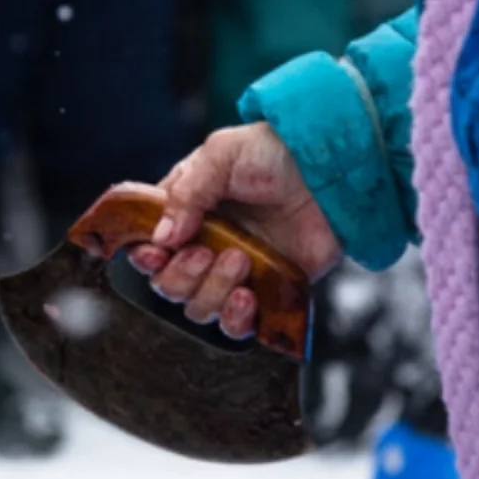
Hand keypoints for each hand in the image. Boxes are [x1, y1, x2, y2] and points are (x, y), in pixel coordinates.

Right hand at [129, 122, 340, 337]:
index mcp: (186, 213)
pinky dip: (235, 318)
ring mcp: (235, 272)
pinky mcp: (266, 291)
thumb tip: (162, 238)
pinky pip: (238, 326)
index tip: (156, 253)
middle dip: (181, 276)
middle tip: (206, 252)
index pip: (149, 247)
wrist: (332, 168)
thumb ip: (186, 193)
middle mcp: (206, 246)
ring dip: (213, 290)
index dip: (145, 257)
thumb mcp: (221, 155)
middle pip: (168, 285)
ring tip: (241, 259)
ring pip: (199, 307)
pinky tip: (248, 295)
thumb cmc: (275, 152)